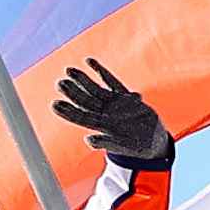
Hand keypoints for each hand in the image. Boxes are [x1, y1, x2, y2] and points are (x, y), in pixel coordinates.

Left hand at [49, 58, 172, 171]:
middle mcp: (105, 114)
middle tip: (59, 83)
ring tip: (69, 70)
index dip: (68, 112)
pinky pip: (111, 81)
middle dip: (72, 92)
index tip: (55, 104)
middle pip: (85, 101)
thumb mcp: (124, 146)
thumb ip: (107, 142)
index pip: (81, 117)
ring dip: (82, 80)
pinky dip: (101, 71)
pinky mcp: (125, 97)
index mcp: (102, 126)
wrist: (154, 141)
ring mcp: (114, 103)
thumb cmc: (138, 147)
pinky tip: (89, 61)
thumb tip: (88, 140)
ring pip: (94, 89)